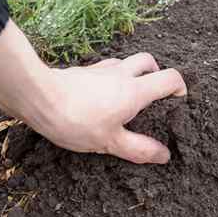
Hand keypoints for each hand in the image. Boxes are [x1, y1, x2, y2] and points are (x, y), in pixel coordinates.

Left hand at [0, 20, 186, 164]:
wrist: (37, 96)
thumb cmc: (76, 120)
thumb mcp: (110, 142)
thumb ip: (139, 149)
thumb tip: (164, 155)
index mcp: (135, 90)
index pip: (170, 77)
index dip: (180, 88)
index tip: (177, 103)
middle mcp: (121, 73)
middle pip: (149, 61)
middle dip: (157, 74)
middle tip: (153, 96)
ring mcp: (101, 69)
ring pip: (126, 63)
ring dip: (133, 74)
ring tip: (126, 98)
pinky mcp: (83, 71)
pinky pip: (105, 69)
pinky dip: (111, 78)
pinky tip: (100, 96)